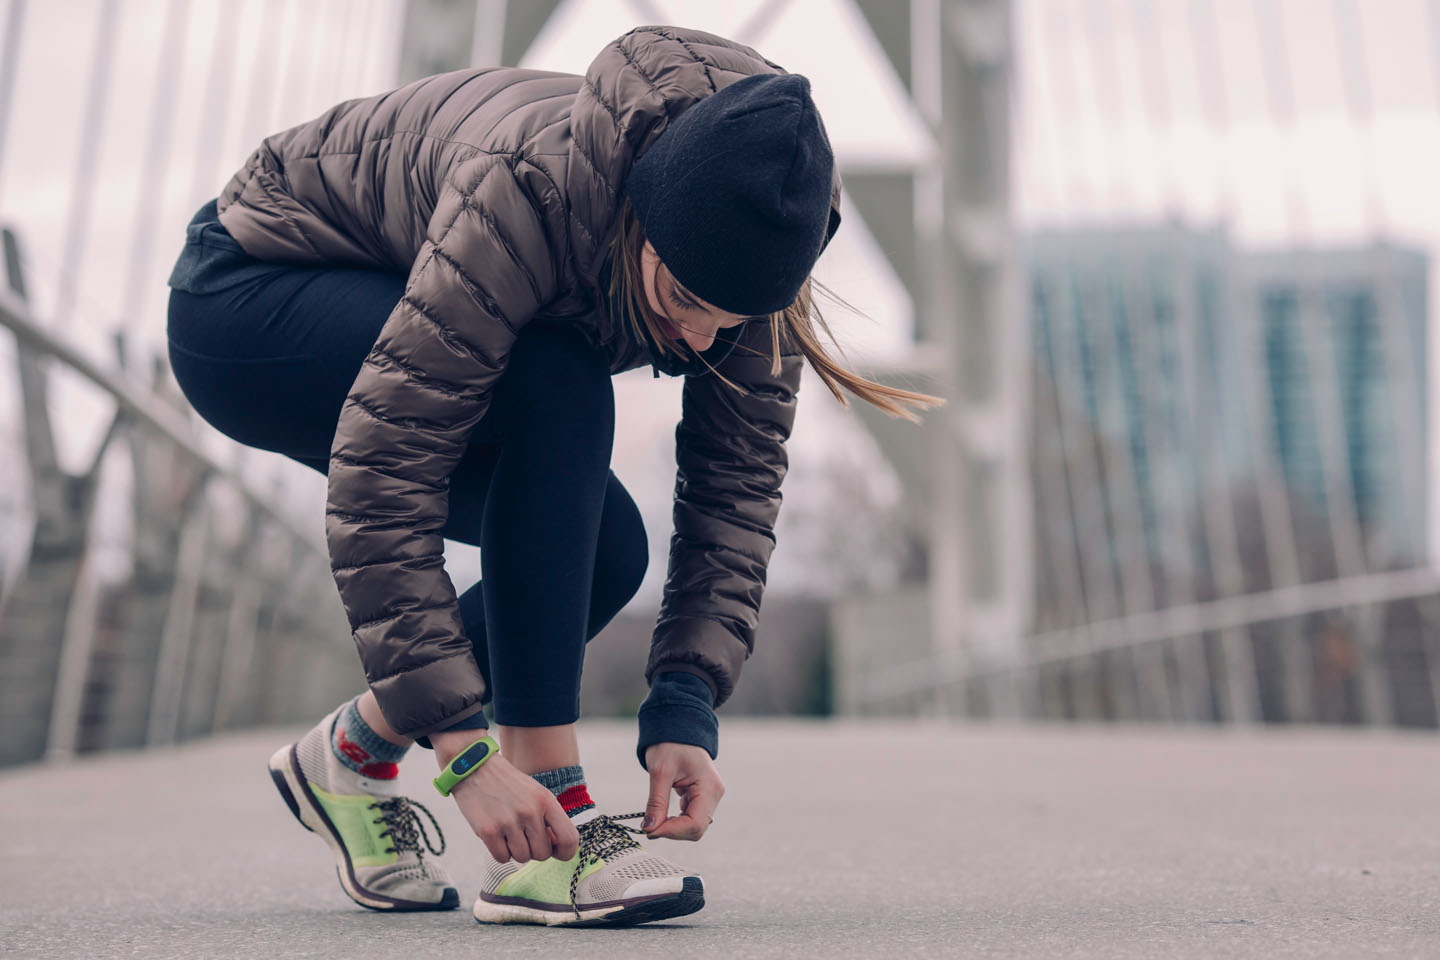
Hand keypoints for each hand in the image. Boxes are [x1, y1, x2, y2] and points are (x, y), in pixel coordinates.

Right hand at [431, 729, 578, 863]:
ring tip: (509, 832)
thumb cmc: (508, 784)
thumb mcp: (536, 793)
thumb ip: (549, 818)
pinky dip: (500, 852)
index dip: (565, 852)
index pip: (569, 838)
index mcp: (546, 800)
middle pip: (543, 854)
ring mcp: (509, 822)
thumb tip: (556, 847)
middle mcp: (530, 812)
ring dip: (516, 850)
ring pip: (522, 858)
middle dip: (534, 850)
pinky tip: (497, 836)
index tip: (556, 851)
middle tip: (524, 836)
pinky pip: (502, 858)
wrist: (475, 768)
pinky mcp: (488, 831)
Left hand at [642, 742, 723, 840]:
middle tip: (648, 827)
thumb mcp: (660, 771)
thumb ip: (656, 802)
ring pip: (694, 826)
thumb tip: (649, 828)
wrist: (678, 726)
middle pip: (696, 829)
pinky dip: (675, 822)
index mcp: (709, 787)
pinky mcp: (702, 798)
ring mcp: (709, 797)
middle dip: (672, 832)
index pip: (694, 824)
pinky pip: (690, 818)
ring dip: (673, 828)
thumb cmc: (670, 744)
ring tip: (654, 819)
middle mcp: (714, 794)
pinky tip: (662, 815)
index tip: (649, 830)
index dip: (672, 832)